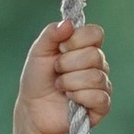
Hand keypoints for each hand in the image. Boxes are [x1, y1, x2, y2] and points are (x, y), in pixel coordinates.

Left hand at [19, 18, 110, 133]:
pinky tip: (71, 100)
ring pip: (95, 77)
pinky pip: (99, 97)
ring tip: (60, 87)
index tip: (60, 49)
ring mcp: (102, 85)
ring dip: (69, 82)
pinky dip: (79, 97)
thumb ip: (51, 34)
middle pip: (94, 55)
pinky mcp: (102, 106)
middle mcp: (98, 64)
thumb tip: (69, 23)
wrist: (32, 110)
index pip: (96, 33)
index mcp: (85, 47)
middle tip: (56, 71)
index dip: (76, 40)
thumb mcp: (38, 52)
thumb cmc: (37, 79)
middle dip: (67, 64)